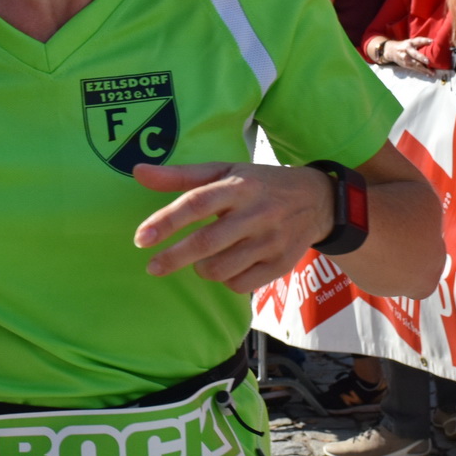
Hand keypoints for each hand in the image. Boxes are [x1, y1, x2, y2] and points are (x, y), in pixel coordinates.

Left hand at [132, 161, 333, 293]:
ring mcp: (270, 241)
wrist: (317, 200)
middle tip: (152, 266)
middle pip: (206, 242)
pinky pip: (239, 284)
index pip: (197, 203)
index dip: (166, 221)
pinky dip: (225, 279)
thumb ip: (181, 175)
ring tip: (200, 258)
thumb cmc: (259, 184)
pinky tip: (226, 266)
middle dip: (173, 258)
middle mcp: (256, 213)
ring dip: (200, 268)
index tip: (141, 238)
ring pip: (220, 269)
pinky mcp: (280, 264)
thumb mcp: (225, 171)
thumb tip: (137, 172)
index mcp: (239, 186)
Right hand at [383, 37, 433, 70]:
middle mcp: (406, 50)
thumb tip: (432, 43)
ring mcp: (405, 59)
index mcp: (409, 43)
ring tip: (432, 72)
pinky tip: (428, 74)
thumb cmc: (404, 46)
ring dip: (424, 69)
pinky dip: (422, 71)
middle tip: (428, 61)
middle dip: (421, 58)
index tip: (431, 41)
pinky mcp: (405, 65)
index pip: (417, 41)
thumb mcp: (410, 42)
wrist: (391, 51)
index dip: (424, 40)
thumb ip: (419, 43)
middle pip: (415, 54)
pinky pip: (415, 69)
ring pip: (416, 64)